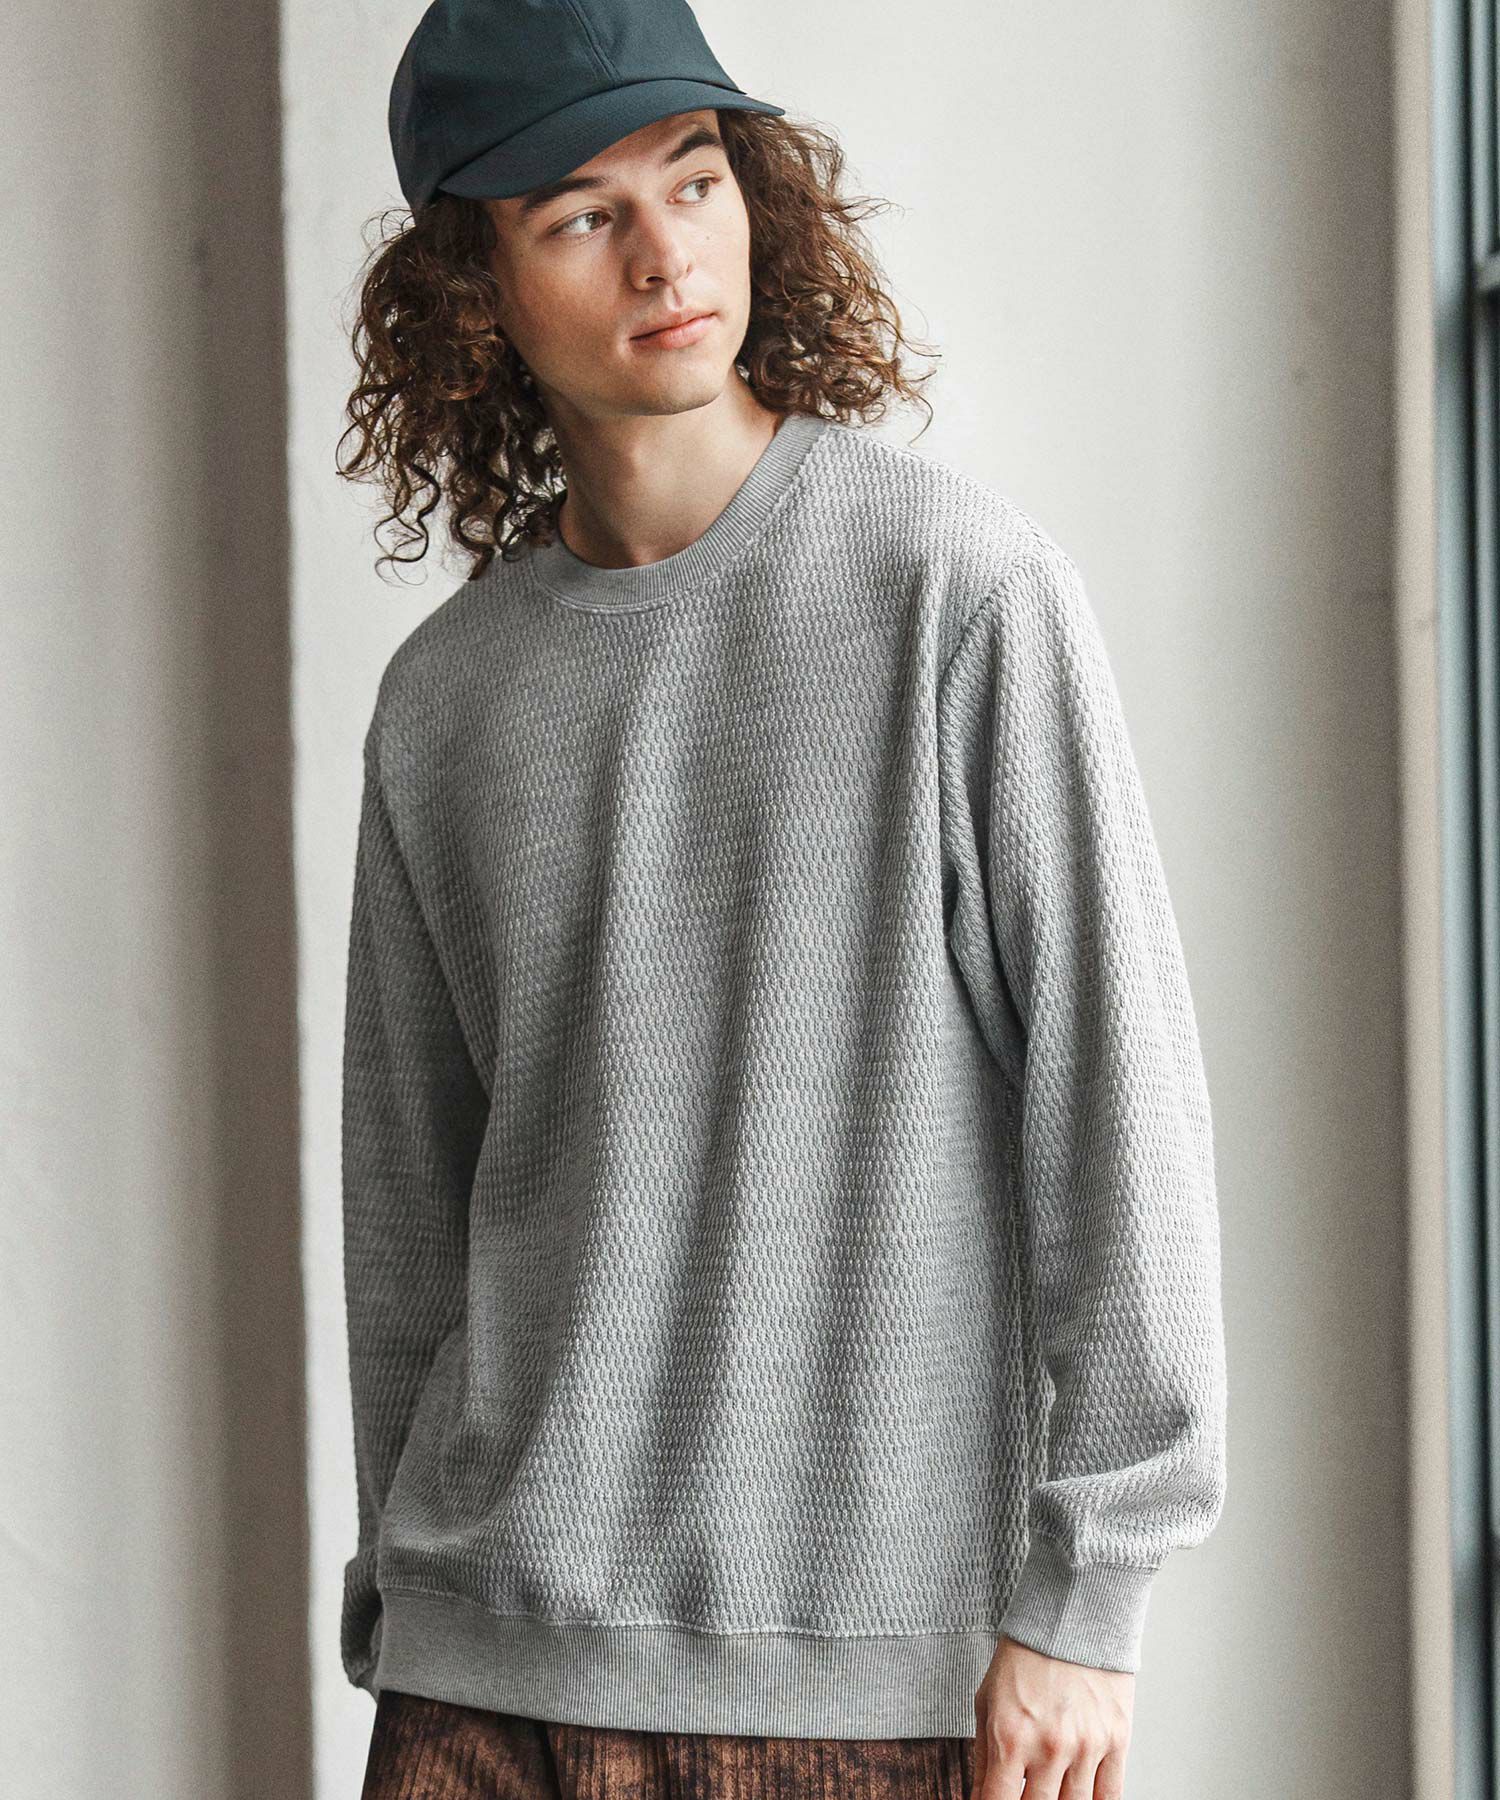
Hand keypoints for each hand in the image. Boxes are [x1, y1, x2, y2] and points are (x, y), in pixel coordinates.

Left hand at [972, 1633, 1133, 1799]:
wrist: (1072, 1615)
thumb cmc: (1025, 1656)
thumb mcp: (987, 1699)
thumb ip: (983, 1754)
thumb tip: (980, 1795)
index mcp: (1011, 1736)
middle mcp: (1050, 1747)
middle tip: (1025, 1790)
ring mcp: (1087, 1747)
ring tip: (1050, 1789)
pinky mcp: (1117, 1741)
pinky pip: (1110, 1798)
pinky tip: (1080, 1796)